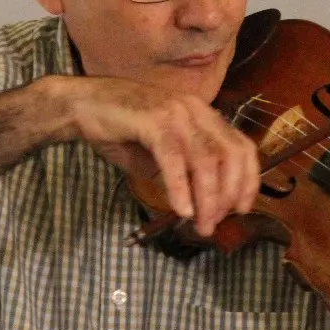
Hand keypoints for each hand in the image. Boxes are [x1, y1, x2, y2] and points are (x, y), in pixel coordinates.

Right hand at [54, 76, 258, 235]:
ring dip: (208, 198)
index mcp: (203, 116)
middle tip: (216, 222)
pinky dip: (180, 187)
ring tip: (201, 224)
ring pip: (206, 160)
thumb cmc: (120, 130)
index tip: (242, 209)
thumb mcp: (159, 156)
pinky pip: (174, 158)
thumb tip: (202, 206)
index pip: (241, 147)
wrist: (81, 105)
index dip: (248, 180)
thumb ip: (183, 174)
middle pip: (231, 155)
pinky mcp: (153, 119)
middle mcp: (196, 110)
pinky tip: (182, 210)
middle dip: (229, 194)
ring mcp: (176, 112)